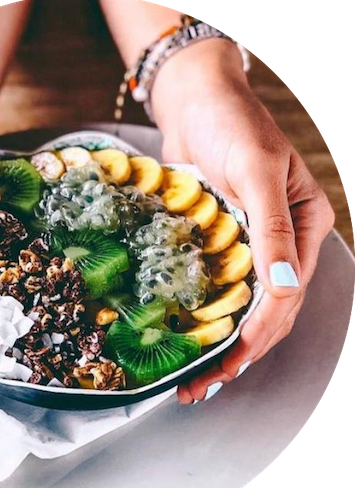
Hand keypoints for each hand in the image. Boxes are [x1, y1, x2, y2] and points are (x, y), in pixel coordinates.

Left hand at [152, 40, 334, 402]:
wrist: (194, 103)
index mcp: (303, 230)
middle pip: (264, 312)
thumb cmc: (231, 123)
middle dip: (235, 353)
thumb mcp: (256, 169)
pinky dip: (202, 314)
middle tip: (201, 385)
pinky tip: (183, 336)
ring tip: (192, 377)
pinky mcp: (216, 243)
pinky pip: (213, 287)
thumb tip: (283, 286)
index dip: (258, 335)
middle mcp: (279, 244)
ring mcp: (246, 246)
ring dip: (218, 343)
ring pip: (238, 307)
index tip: (229, 363)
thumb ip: (273, 226)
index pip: (285, 296)